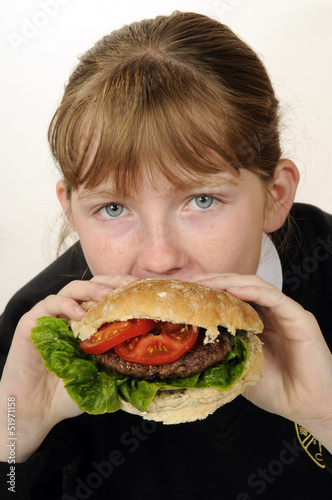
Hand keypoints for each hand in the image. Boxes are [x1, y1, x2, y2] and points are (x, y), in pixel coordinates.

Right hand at [0, 275, 138, 460]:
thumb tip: (152, 365)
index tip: (141, 287)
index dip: (123, 288)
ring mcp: (52, 316)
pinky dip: (66, 305)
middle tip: (128, 286)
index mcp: (89, 323)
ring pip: (72, 289)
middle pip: (93, 285)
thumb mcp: (102, 378)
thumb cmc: (68, 393)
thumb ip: (120, 366)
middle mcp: (71, 315)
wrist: (37, 410)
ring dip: (91, 289)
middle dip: (112, 282)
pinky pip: (49, 304)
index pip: (108, 295)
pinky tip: (80, 314)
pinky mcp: (32, 322)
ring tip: (106, 295)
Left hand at [193, 273, 331, 450]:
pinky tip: (232, 289)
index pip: (229, 298)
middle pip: (238, 287)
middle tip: (187, 283)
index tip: (182, 293)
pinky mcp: (299, 317)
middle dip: (212, 282)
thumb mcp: (239, 369)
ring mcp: (285, 312)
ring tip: (205, 283)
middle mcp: (270, 313)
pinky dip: (252, 290)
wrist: (308, 407)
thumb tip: (189, 351)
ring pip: (254, 286)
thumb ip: (222, 355)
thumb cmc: (277, 390)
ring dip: (228, 281)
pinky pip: (274, 297)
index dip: (207, 293)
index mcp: (256, 322)